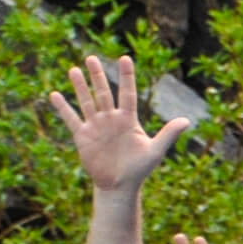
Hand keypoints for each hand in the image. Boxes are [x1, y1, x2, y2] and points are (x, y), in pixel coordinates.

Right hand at [47, 55, 188, 192]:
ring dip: (80, 86)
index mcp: (128, 119)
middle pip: (103, 92)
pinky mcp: (82, 136)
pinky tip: (55, 94)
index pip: (128, 93)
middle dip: (98, 75)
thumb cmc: (139, 169)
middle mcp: (111, 119)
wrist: (119, 185)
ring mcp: (96, 126)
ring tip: (74, 69)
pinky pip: (71, 119)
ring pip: (87, 101)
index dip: (127, 76)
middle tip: (92, 57)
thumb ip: (168, 134)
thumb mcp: (155, 151)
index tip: (125, 58)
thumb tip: (187, 120)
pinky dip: (63, 108)